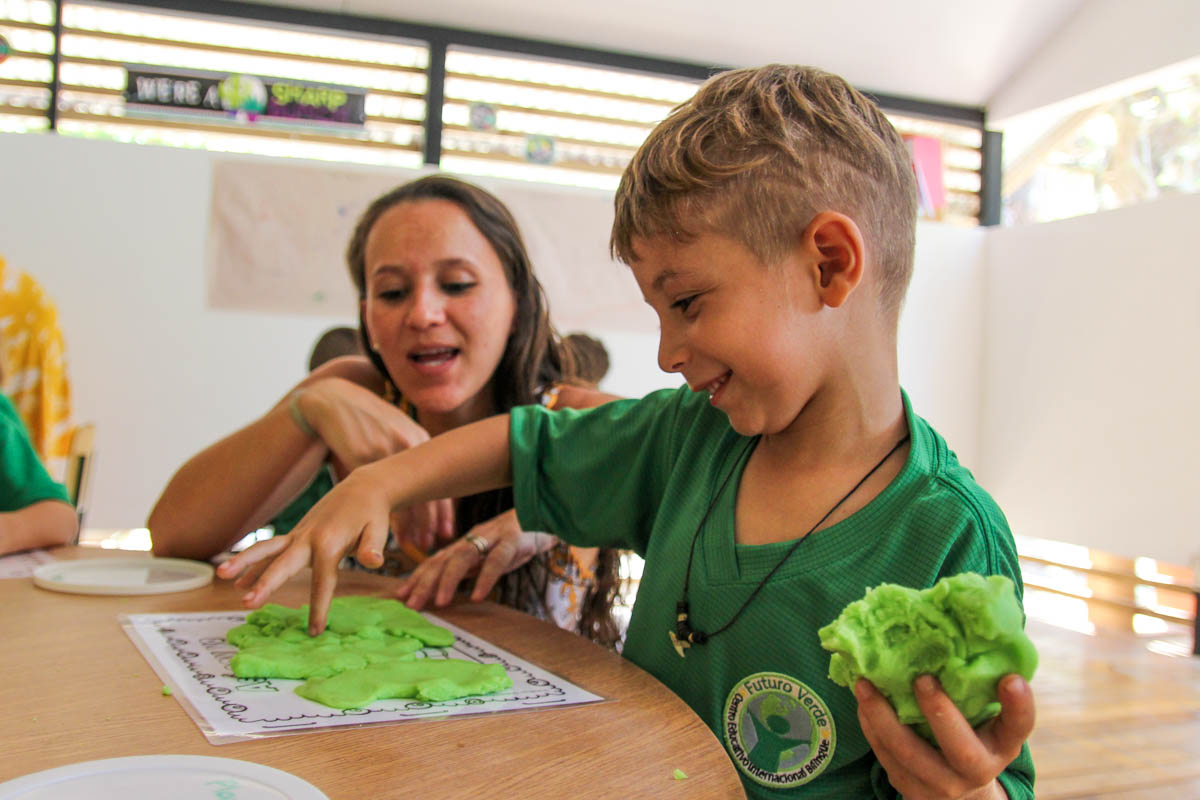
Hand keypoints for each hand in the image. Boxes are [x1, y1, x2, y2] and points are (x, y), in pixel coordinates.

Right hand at [215, 463, 394, 633]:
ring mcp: (299, 535)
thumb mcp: (378, 529)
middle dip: (265, 585)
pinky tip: (237, 581)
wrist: (362, 488)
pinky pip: (270, 549)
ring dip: (244, 562)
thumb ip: (373, 547)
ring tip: (221, 576)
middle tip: (247, 604)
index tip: (315, 631)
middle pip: (282, 564)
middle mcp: (308, 538)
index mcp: (330, 543)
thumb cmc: (372, 513)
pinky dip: (253, 563)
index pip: (322, 581)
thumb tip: (374, 562)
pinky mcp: (295, 535)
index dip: (319, 607)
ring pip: (266, 549)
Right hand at [297, 378, 453, 548]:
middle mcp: (407, 444)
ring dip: (412, 525)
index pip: (441, 479)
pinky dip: (387, 517)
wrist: (334, 399)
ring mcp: (385, 450)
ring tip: (414, 544)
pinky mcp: (361, 457)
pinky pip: (379, 495)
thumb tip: (424, 482)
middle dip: (432, 522)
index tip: (446, 532)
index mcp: (419, 438)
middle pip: (428, 491)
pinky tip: (390, 531)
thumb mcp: (395, 429)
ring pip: (406, 496)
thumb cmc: (367, 419)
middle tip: (431, 544)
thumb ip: (410, 452)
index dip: (444, 509)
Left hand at [394, 509, 552, 609]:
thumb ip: (468, 570)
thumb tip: (442, 588)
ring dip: (449, 580)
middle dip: (424, 582)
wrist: (547, 513)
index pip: (435, 561)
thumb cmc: (515, 541)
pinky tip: (479, 596)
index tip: (400, 597)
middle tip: (411, 605)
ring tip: (440, 602)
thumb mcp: (487, 556)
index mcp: (465, 543)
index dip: (417, 578)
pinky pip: (497, 559)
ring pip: (464, 557)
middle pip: (443, 560)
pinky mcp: (513, 539)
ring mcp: (493, 537)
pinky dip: (486, 577)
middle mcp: (474, 538)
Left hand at [855, 674, 1034, 799]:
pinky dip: (871, 728)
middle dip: (940, 713)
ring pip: (910, 755)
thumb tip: (955, 627)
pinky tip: (862, 703)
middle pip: (961, 749)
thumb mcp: (987, 719)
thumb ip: (978, 688)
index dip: (1019, 706)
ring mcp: (943, 785)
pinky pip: (887, 758)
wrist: (960, 794)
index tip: (1011, 678)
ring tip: (864, 684)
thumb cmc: (972, 737)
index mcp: (1003, 745)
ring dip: (883, 717)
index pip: (1018, 727)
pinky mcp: (912, 790)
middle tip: (922, 679)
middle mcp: (977, 769)